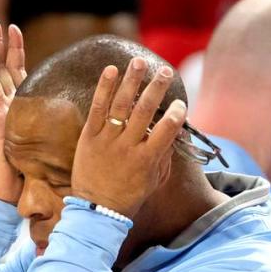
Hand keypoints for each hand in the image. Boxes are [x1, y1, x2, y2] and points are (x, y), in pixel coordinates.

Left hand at [71, 58, 186, 218]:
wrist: (96, 210)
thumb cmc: (128, 196)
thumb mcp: (153, 179)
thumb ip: (164, 155)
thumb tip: (174, 132)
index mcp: (147, 159)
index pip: (166, 131)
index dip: (175, 114)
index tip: (181, 102)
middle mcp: (127, 147)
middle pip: (144, 112)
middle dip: (156, 88)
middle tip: (165, 71)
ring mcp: (107, 140)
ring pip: (121, 105)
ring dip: (131, 81)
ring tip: (140, 61)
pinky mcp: (89, 137)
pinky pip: (97, 108)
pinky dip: (104, 88)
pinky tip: (111, 70)